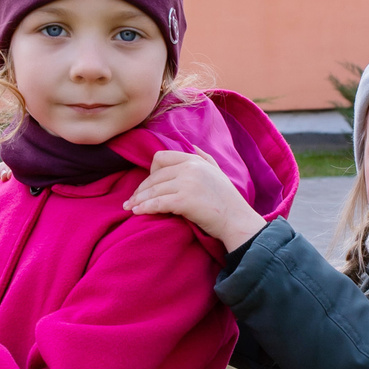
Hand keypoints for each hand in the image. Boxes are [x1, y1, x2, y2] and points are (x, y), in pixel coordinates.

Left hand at [124, 150, 267, 248]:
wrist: (237, 221)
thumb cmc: (228, 201)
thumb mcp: (218, 172)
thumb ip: (205, 158)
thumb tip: (192, 147)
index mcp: (194, 160)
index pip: (161, 158)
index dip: (150, 172)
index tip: (147, 186)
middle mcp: (190, 168)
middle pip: (154, 176)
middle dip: (140, 189)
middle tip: (131, 200)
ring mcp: (187, 183)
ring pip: (153, 190)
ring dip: (138, 200)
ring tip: (130, 207)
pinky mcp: (184, 201)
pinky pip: (157, 203)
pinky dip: (144, 207)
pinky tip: (137, 212)